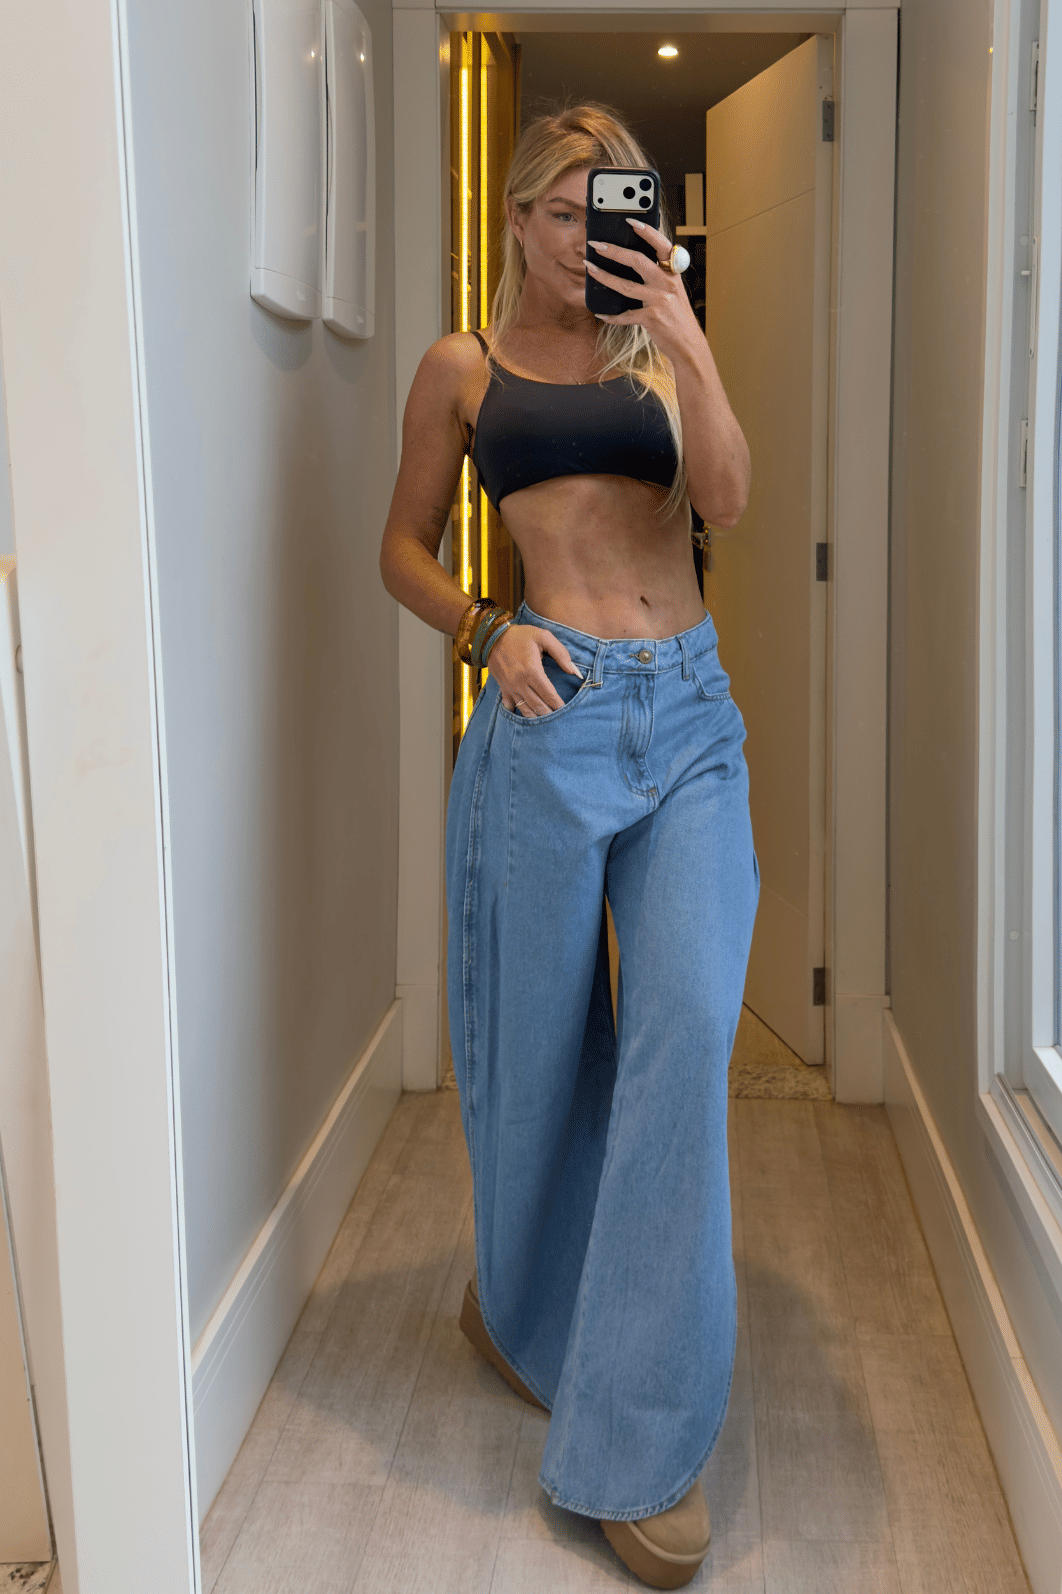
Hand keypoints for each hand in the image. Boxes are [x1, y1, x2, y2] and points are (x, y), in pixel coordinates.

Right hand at [487, 624, 583, 715]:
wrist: (492, 636)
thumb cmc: (520, 635)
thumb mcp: (543, 637)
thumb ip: (561, 654)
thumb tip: (574, 672)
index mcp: (532, 671)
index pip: (549, 695)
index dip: (559, 705)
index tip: (566, 710)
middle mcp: (520, 683)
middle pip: (538, 706)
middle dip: (550, 714)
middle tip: (560, 719)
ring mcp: (510, 687)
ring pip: (525, 709)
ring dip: (537, 717)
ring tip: (547, 721)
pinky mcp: (503, 688)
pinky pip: (510, 706)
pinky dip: (518, 712)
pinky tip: (527, 715)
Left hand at [584, 218, 701, 365]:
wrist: (688, 344)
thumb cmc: (678, 317)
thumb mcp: (674, 291)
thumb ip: (659, 277)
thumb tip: (634, 263)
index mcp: (673, 273)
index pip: (661, 246)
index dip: (647, 232)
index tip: (631, 221)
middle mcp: (666, 284)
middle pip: (637, 261)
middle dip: (614, 251)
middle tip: (596, 245)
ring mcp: (658, 301)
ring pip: (625, 285)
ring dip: (604, 276)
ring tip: (590, 268)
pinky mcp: (650, 319)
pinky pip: (624, 315)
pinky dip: (611, 315)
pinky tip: (601, 313)